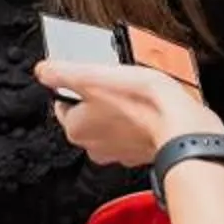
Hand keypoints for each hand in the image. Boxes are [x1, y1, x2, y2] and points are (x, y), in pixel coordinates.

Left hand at [38, 57, 223, 169]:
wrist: (180, 126)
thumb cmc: (140, 102)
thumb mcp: (91, 75)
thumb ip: (60, 73)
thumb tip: (43, 70)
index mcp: (76, 129)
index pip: (63, 106)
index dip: (74, 87)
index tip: (88, 77)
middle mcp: (94, 146)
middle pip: (88, 116)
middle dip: (98, 100)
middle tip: (114, 83)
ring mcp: (120, 152)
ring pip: (111, 125)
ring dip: (119, 111)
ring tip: (134, 92)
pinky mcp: (142, 152)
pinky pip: (134, 133)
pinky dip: (138, 122)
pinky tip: (149, 108)